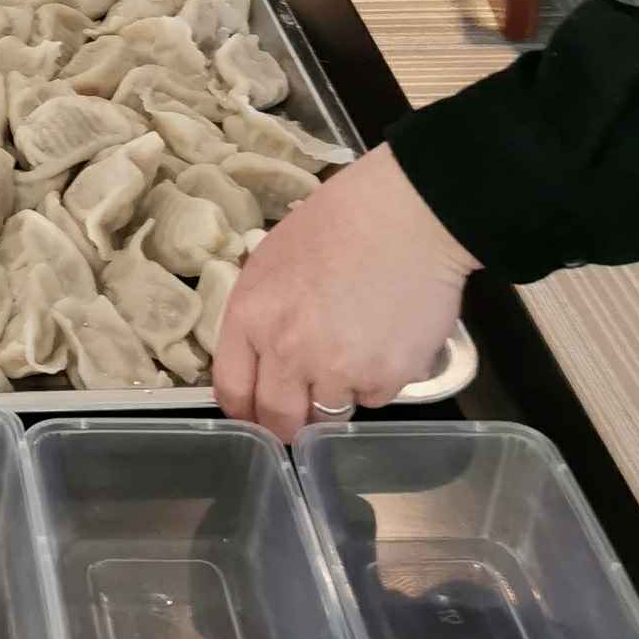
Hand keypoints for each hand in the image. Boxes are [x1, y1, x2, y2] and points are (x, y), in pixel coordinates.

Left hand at [212, 146, 476, 439]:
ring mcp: (338, 371)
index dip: (246, 410)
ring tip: (354, 350)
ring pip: (330, 413)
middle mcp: (288, 353)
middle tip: (304, 415)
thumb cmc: (338, 223)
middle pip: (279, 419)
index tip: (257, 414)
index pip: (233, 390)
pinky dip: (379, 380)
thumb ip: (262, 315)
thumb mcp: (272, 261)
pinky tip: (386, 339)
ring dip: (338, 394)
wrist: (405, 215)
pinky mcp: (385, 379)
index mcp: (251, 317)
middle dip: (289, 424)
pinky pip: (375, 397)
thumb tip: (264, 356)